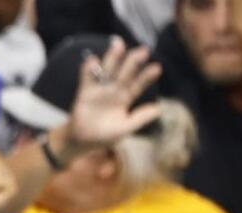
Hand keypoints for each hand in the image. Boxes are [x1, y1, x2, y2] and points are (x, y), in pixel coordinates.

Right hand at [65, 36, 161, 154]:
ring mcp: (100, 90)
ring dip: (112, 57)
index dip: (146, 77)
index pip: (138, 85)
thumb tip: (158, 109)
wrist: (83, 141)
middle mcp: (114, 90)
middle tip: (143, 50)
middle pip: (125, 73)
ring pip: (107, 71)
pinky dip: (88, 69)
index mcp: (126, 98)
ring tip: (119, 44)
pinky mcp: (85, 92)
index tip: (156, 68)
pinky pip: (87, 79)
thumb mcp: (125, 129)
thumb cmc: (105, 136)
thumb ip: (140, 119)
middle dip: (133, 62)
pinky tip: (93, 60)